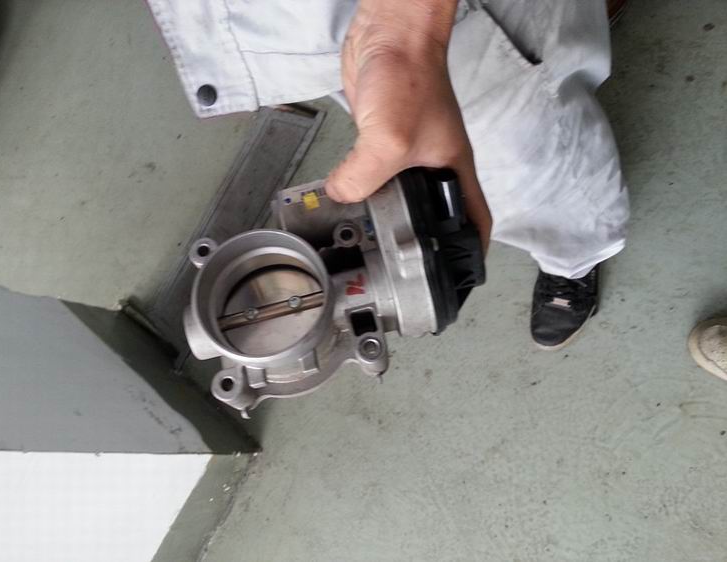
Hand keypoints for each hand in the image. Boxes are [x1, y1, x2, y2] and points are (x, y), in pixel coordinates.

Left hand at [326, 0, 491, 249]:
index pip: (475, 221)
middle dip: (416, 241)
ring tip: (363, 241)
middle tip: (396, 267)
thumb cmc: (409, 79)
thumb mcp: (390, 141)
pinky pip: (370, 175)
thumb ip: (364, 179)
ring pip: (396, 197)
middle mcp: (433, 167)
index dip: (472, 254)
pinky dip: (358, 191)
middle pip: (430, 215)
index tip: (458, 280)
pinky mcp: (380, 141)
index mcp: (453, 171)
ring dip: (381, 216)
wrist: (388, 35)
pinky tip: (344, 204)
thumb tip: (339, 197)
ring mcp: (406, 153)